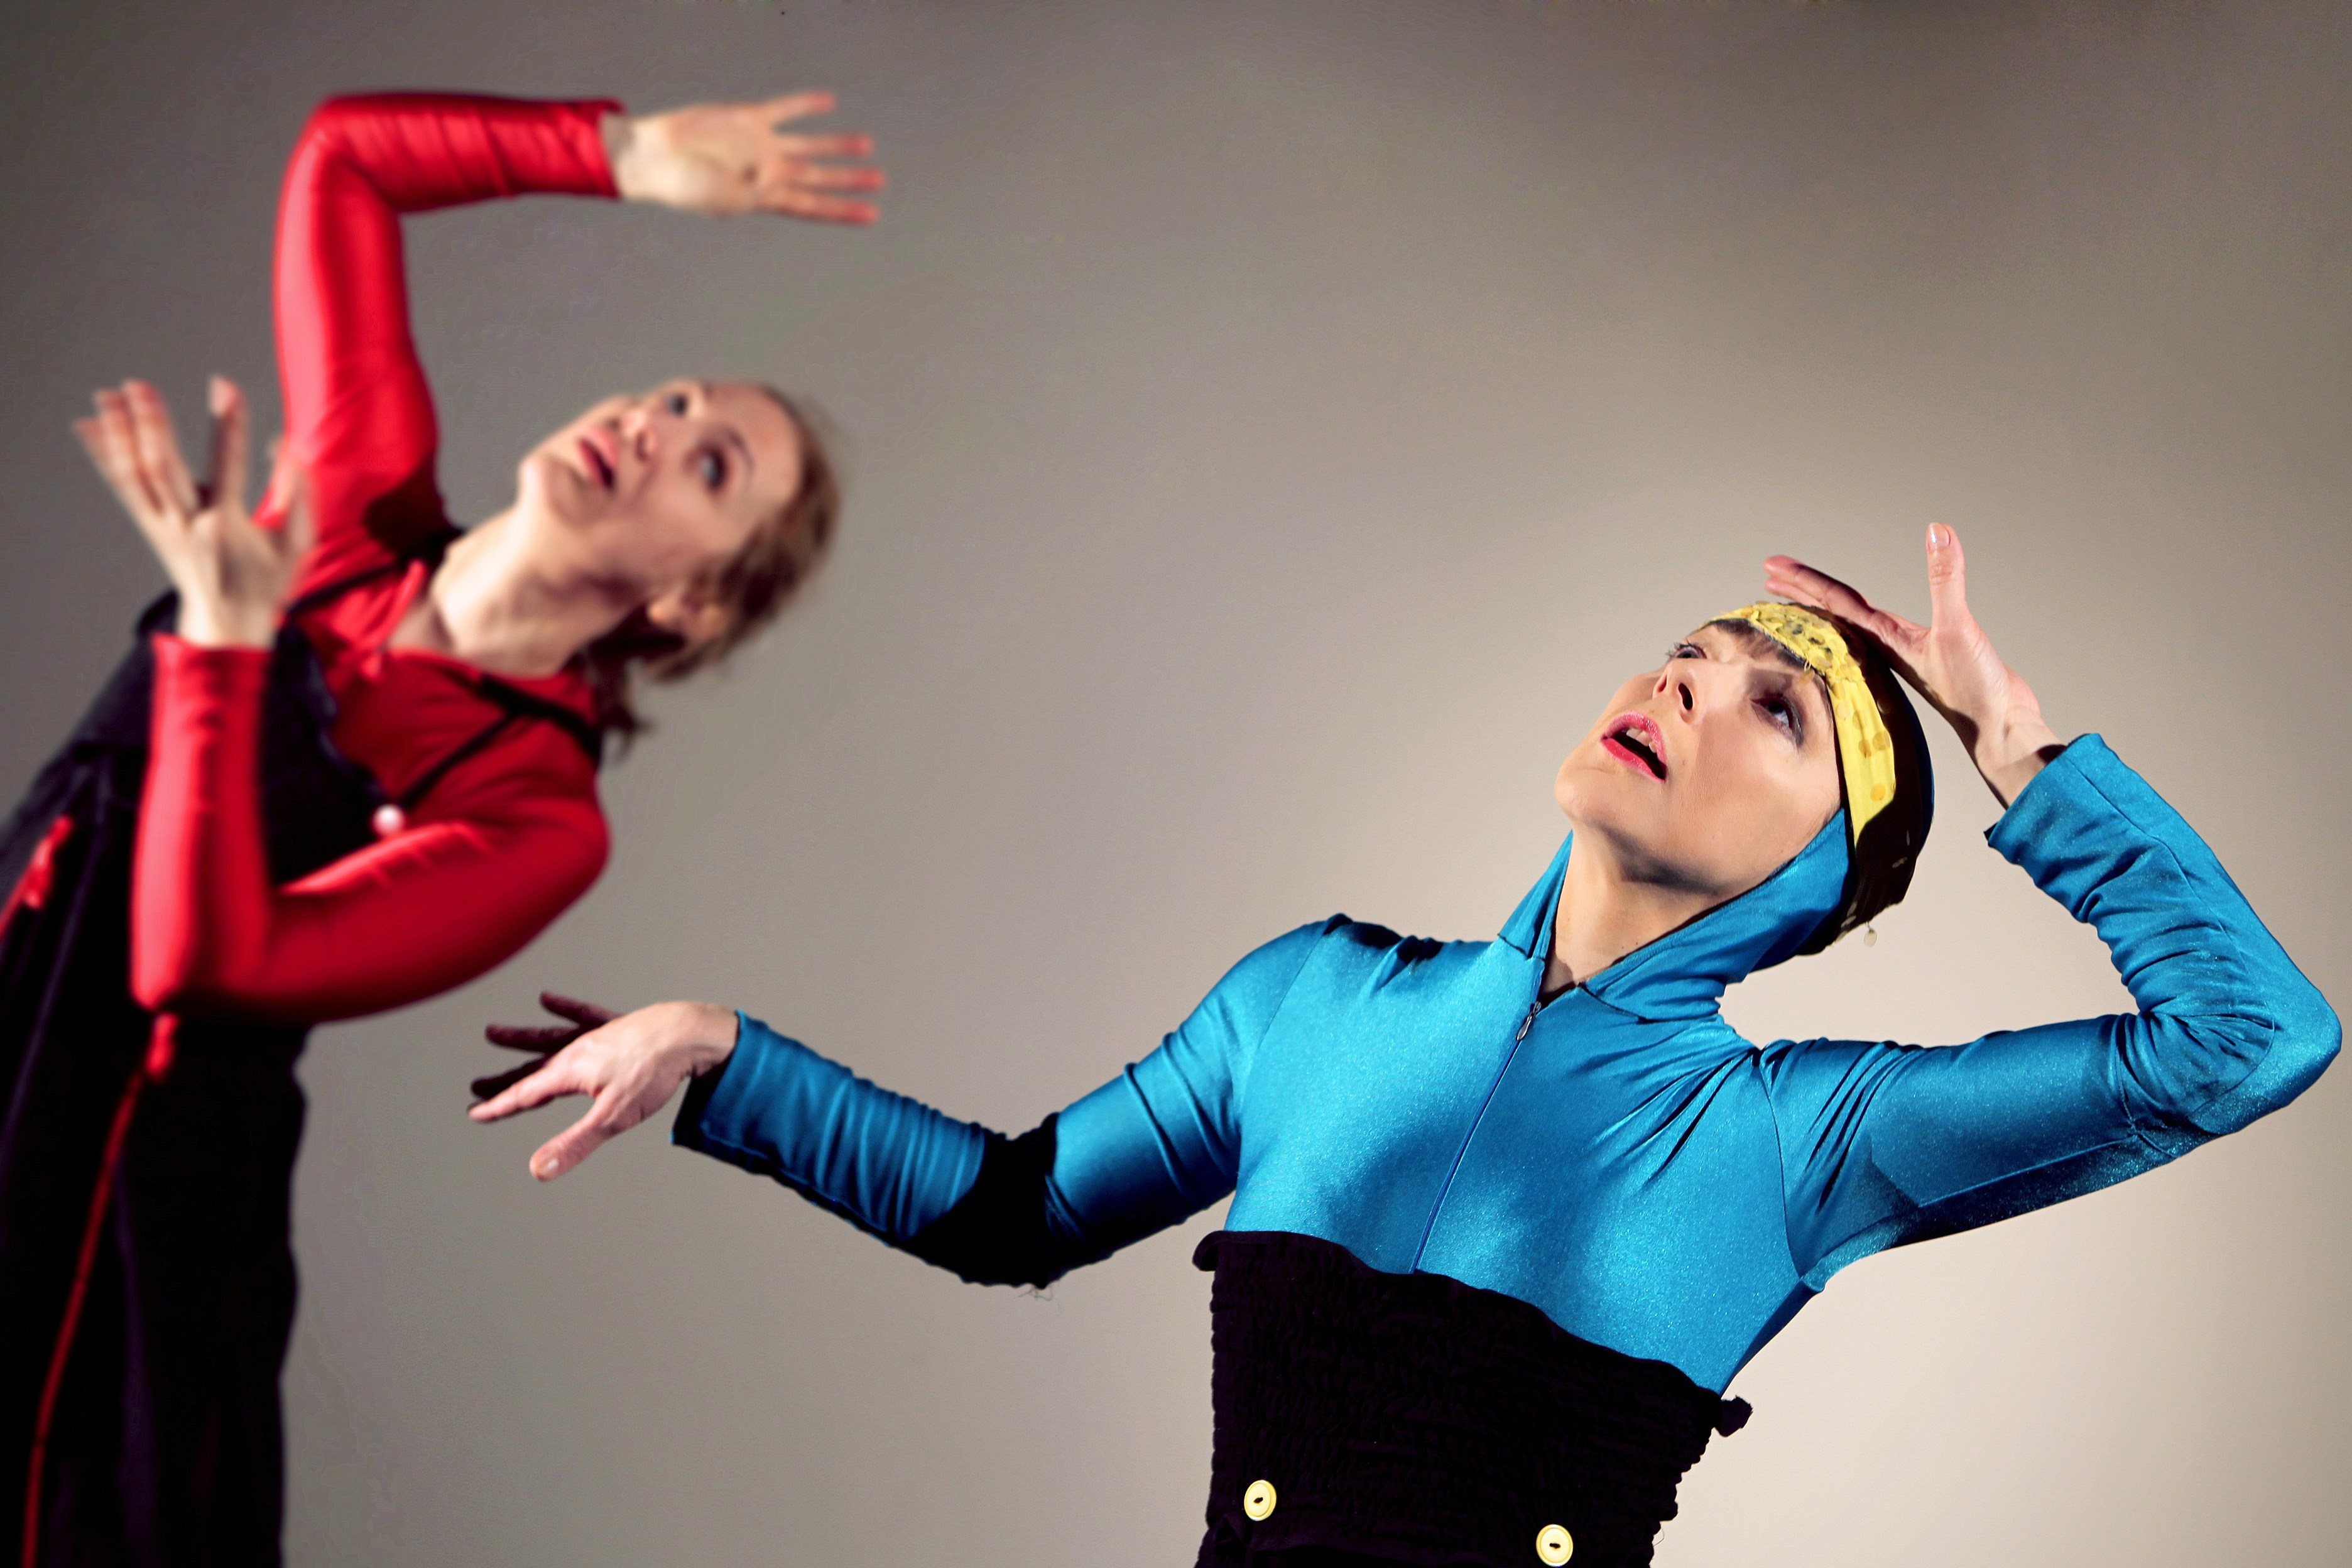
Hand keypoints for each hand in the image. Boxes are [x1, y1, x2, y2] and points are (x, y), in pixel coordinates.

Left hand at [74, 377, 311, 648]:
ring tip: (107, 396)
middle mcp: (187, 523)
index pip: (227, 463)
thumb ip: (297, 494)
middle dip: (151, 423)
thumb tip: (286, 446)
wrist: (228, 625)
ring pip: (135, 474)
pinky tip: (87, 427)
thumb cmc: (267, 584)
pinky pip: (122, 487)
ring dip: (119, 433)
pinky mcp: (150, 527)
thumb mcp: (297, 545)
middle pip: (163, 467)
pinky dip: (103, 455)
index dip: (228, 422)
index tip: (224, 384)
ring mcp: (163, 525)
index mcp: (227, 525)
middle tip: (138, 386)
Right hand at [467, 995, 739, 1179]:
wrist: (687, 1033)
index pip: (525, 1094)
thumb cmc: (653, 1074)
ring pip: (550, 1038)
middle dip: (504, 1081)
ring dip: (521, 1038)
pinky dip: (565, 1007)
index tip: (474, 1113)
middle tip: (475, 1087)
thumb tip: (536, 1171)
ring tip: (493, 1032)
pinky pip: (584, 1015)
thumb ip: (573, 1143)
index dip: (499, 1107)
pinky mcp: (617, 1025)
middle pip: (533, 1069)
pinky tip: (547, 997)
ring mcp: (596, 1035)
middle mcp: (577, 1051)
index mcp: (569, 1072)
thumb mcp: (612, 1117)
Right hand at [605, 91, 882, 222]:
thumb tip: (767, 174)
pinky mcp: (746, 120)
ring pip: (807, 145)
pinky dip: (806, 104)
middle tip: (880, 180)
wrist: (654, 157)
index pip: (813, 206)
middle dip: (849, 180)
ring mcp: (759, 145)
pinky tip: (829, 101)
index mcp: (764, 197)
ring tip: (866, 144)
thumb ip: (750, 186)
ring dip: (836, 145)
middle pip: (818, 177)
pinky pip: (783, 110)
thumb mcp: (721, 195)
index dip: (844, 211)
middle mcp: (768, 172)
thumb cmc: (683, 185)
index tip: (872, 215)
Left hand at [1764, 524, 2063, 805]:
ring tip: (1802, 598)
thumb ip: (1947, 581)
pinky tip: (1866, 623)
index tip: (1770, 566)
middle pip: (1833, 610)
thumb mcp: (1958, 628)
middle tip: (1770, 575)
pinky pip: (1877, 633)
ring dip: (1825, 608)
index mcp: (1884, 638)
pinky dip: (1861, 622)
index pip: (1834, 600)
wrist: (1997, 727)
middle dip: (1801, 591)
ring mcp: (1901, 654)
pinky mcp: (1922, 658)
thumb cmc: (1974, 689)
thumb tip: (1938, 532)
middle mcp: (1885, 646)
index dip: (1803, 580)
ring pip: (1851, 624)